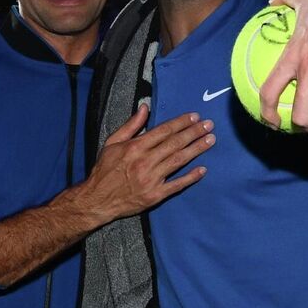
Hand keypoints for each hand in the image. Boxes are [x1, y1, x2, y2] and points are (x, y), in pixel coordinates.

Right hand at [74, 104, 213, 222]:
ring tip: (210, 140)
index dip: (181, 122)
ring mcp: (152, 179)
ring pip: (179, 161)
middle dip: (194, 132)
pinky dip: (190, 177)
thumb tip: (144, 107)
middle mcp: (145, 161)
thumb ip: (130, 125)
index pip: (164, 131)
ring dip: (196, 149)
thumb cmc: (104, 170)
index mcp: (135, 147)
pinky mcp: (155, 195)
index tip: (195, 116)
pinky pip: (176, 184)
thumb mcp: (112, 143)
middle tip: (209, 125)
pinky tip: (203, 169)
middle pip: (175, 143)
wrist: (97, 200)